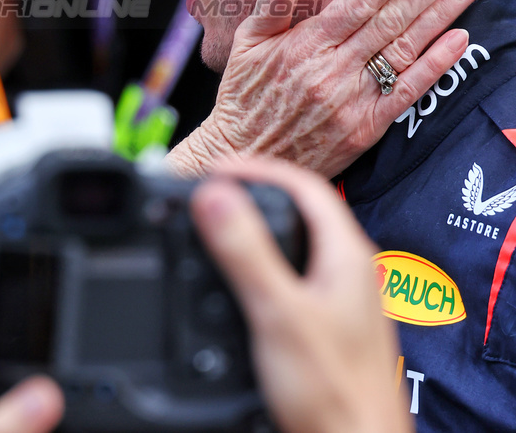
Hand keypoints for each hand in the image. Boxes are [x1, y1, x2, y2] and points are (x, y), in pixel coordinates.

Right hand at [172, 0, 477, 176]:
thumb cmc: (244, 98)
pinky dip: (435, 65)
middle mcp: (331, 69)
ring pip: (403, 50)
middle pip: (389, 20)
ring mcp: (351, 100)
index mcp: (303, 45)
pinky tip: (458, 40)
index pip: (357, 2)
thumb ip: (269, 6)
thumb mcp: (245, 45)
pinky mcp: (365, 127)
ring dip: (440, 16)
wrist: (245, 157)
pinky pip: (406, 91)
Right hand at [192, 158, 411, 432]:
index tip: (215, 168)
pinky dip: (261, 260)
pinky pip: (292, 272)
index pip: (305, 185)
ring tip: (217, 222)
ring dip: (257, 226)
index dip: (258, 168)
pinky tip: (239, 277)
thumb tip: (215, 195)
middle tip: (211, 188)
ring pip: (297, 242)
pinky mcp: (328, 323)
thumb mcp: (276, 312)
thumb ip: (245, 252)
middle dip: (254, 192)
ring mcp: (342, 299)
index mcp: (347, 257)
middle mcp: (350, 272)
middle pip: (302, 210)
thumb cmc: (332, 393)